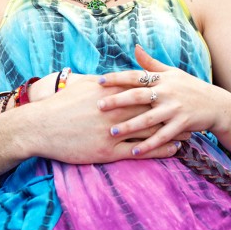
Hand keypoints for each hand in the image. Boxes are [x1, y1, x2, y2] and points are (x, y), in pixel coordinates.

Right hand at [32, 75, 180, 162]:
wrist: (40, 127)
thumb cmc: (59, 105)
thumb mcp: (82, 87)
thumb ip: (103, 83)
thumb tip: (115, 77)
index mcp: (109, 93)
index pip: (142, 90)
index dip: (162, 91)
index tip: (177, 91)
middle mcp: (115, 110)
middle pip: (152, 109)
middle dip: (172, 110)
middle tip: (191, 111)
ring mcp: (112, 131)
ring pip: (151, 131)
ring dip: (172, 131)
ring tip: (189, 132)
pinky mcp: (108, 151)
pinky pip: (140, 151)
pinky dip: (159, 150)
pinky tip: (173, 149)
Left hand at [97, 45, 228, 154]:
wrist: (216, 104)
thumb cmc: (190, 87)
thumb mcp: (172, 72)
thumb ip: (151, 63)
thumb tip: (135, 47)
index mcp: (162, 78)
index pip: (135, 76)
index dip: (117, 78)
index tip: (99, 81)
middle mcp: (167, 92)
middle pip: (138, 95)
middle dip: (118, 101)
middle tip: (99, 106)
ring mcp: (175, 109)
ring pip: (148, 118)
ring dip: (129, 126)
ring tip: (112, 131)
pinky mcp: (182, 124)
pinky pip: (163, 136)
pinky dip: (149, 144)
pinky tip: (135, 151)